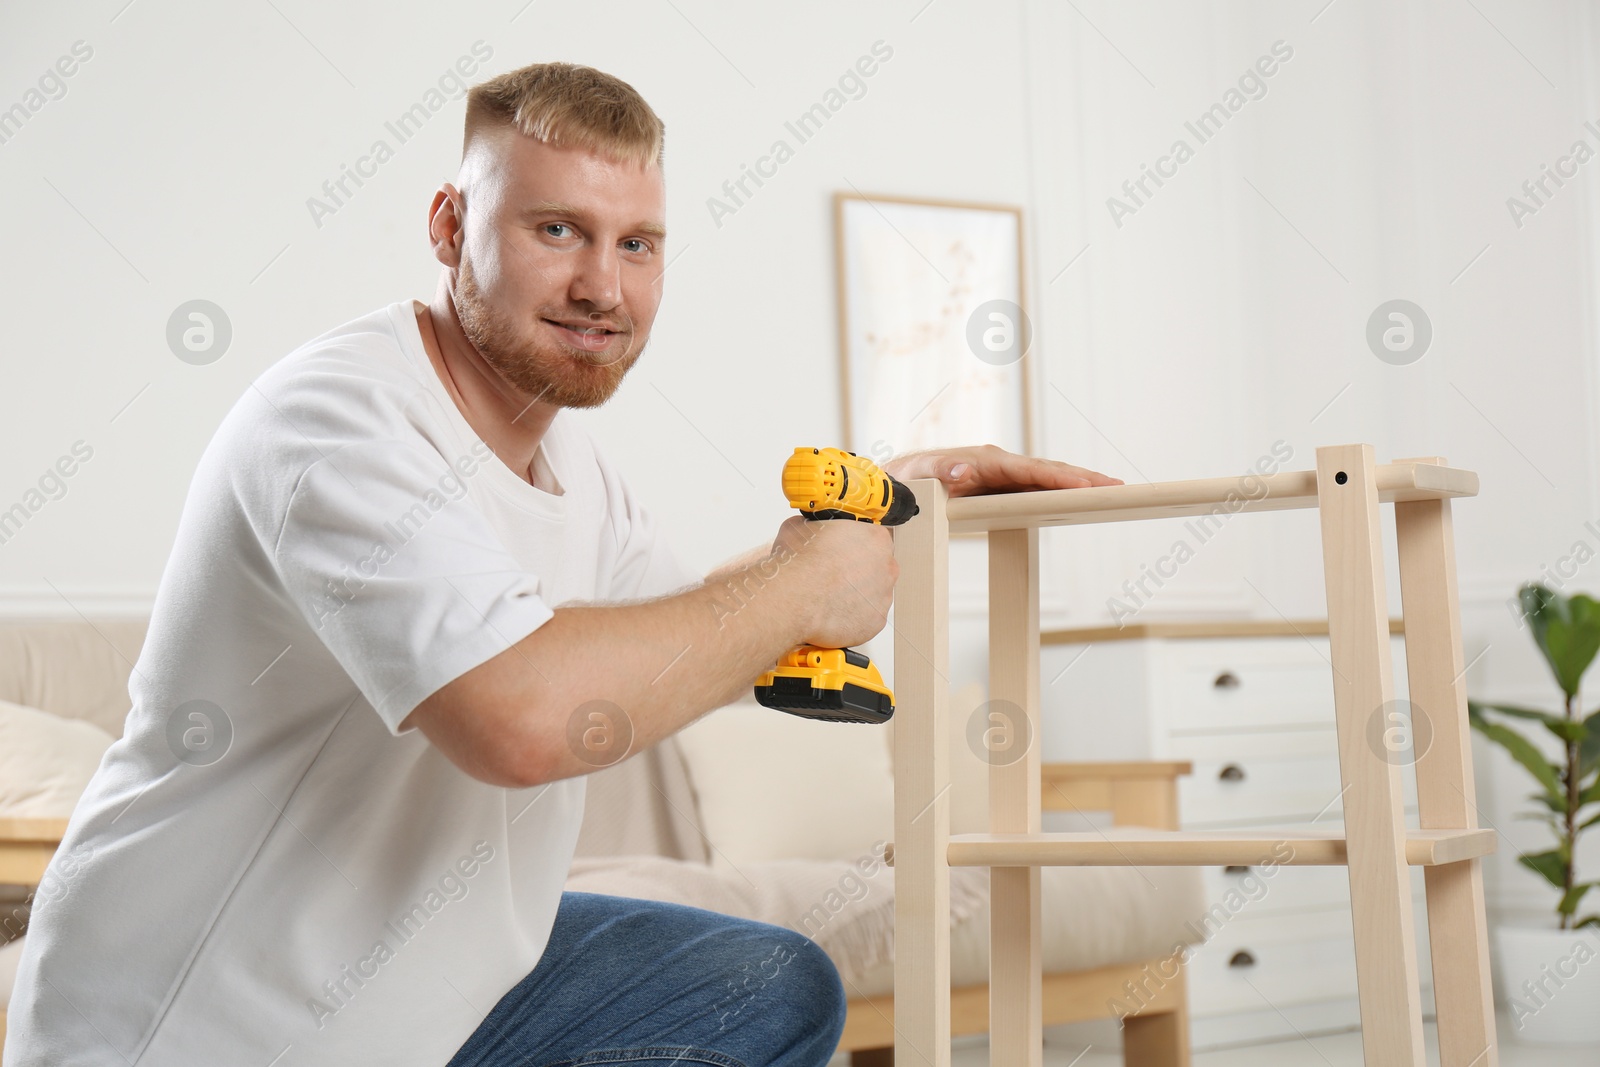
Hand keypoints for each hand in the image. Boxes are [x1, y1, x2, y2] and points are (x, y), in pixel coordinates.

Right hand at [771, 515, 896, 648]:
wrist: (793, 599)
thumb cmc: (800, 565)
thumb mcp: (801, 527)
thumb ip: (816, 527)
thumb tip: (809, 529)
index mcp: (875, 538)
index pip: (874, 538)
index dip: (855, 545)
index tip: (843, 551)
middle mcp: (886, 568)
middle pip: (878, 568)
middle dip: (859, 571)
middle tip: (834, 575)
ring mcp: (883, 598)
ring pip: (873, 595)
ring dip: (856, 595)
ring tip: (829, 596)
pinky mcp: (875, 623)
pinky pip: (866, 619)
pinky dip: (852, 618)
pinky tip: (832, 613)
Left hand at [882, 444, 1122, 497]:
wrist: (897, 484)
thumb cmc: (907, 479)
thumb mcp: (916, 476)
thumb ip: (939, 472)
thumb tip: (965, 470)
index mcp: (984, 461)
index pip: (1029, 470)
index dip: (1059, 477)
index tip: (1086, 485)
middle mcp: (998, 464)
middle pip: (1047, 470)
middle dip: (1083, 477)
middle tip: (1117, 486)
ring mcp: (1002, 475)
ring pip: (1046, 478)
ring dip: (1078, 483)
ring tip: (1110, 491)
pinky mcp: (1000, 487)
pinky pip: (1036, 488)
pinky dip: (1060, 490)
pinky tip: (1080, 499)